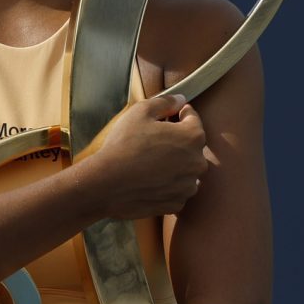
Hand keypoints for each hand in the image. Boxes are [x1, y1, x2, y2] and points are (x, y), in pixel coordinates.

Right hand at [75, 93, 208, 220]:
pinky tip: (149, 180)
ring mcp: (188, 186)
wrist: (106, 184)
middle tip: (152, 142)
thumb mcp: (140, 112)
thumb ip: (165, 102)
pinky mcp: (177, 203)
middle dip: (177, 141)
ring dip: (174, 165)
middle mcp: (198, 163)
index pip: (192, 119)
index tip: (164, 118)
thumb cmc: (123, 145)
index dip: (177, 114)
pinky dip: (167, 185)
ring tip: (150, 163)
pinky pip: (177, 190)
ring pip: (186, 170)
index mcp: (193, 137)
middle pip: (191, 146)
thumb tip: (180, 100)